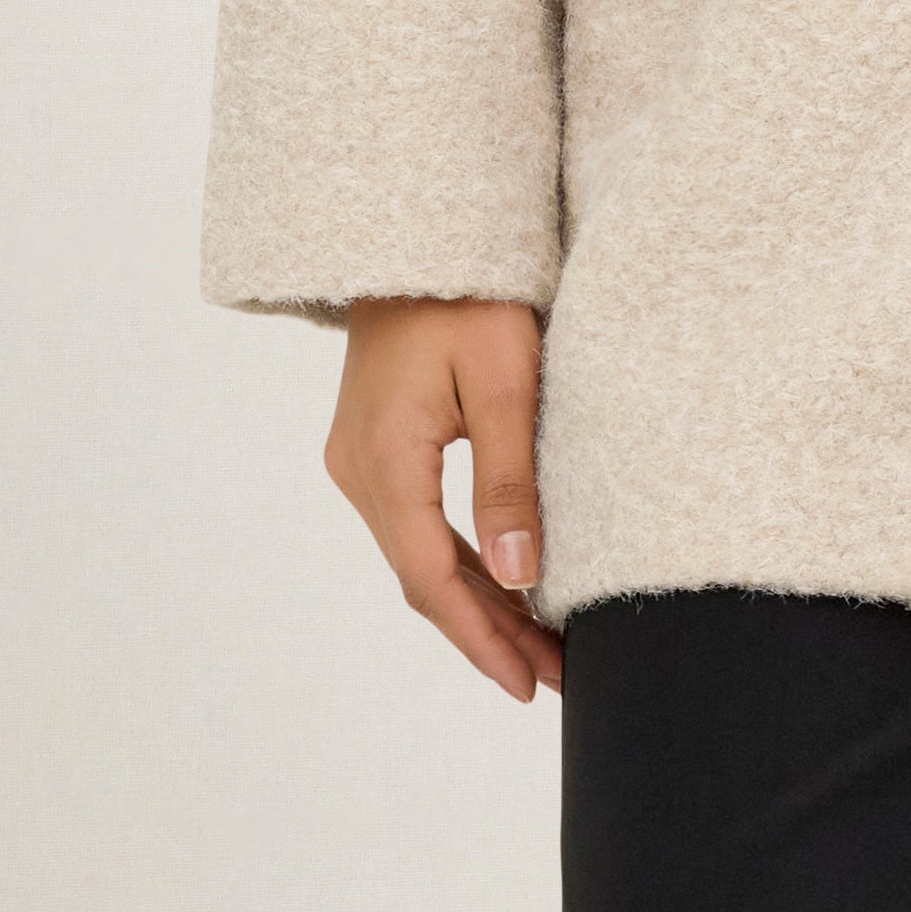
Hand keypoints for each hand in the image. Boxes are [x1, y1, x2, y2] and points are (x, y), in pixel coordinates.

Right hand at [326, 296, 563, 700]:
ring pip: (419, 551)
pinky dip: (458, 557)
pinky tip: (501, 581)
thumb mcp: (503, 381)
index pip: (431, 577)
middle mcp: (359, 468)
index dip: (481, 638)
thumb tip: (521, 579)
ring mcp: (362, 456)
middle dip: (487, 631)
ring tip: (538, 645)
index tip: (528, 684)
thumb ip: (509, 481)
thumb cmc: (469, 291)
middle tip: (551, 676)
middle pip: (422, 574)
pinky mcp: (377, 441)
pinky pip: (416, 519)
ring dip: (475, 598)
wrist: (418, 226)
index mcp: (385, 460)